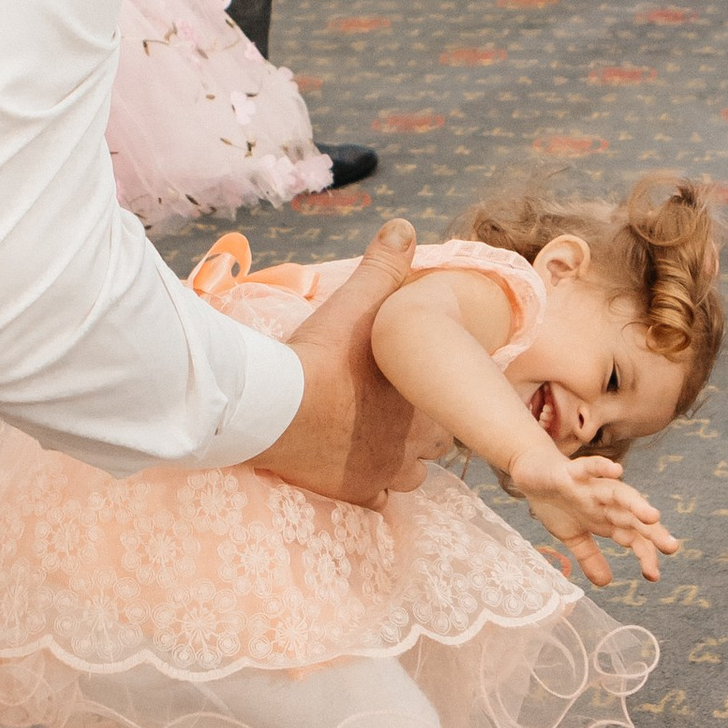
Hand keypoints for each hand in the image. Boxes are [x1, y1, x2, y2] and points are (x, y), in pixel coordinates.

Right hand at [248, 220, 426, 503]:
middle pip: (435, 443)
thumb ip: (384, 266)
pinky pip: (373, 500)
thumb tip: (403, 227)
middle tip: (395, 408)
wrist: (275, 406)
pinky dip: (366, 487)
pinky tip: (350, 469)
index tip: (415, 382)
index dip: (436, 391)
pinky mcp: (353, 493)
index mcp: (424, 400)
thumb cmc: (323, 355)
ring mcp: (383, 473)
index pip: (452, 402)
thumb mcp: (357, 301)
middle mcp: (413, 444)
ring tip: (375, 438)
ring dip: (398, 459)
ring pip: (409, 474)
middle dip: (421, 428)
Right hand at [517, 449, 676, 589]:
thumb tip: (606, 583)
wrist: (532, 473)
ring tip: (653, 517)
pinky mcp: (571, 472)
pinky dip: (602, 468)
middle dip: (652, 532)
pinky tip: (617, 471)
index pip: (634, 538)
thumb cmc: (557, 502)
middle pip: (633, 517)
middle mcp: (605, 503)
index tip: (653, 576)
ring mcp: (591, 487)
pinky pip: (589, 467)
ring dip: (636, 504)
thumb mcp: (573, 536)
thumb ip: (590, 557)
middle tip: (671, 547)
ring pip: (618, 493)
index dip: (645, 555)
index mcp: (608, 519)